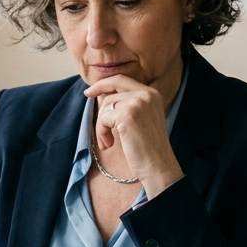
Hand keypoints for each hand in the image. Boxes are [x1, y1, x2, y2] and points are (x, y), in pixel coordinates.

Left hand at [84, 74, 182, 197]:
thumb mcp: (142, 120)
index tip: (88, 92)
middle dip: (101, 114)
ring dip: (102, 127)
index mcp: (152, 94)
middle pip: (110, 95)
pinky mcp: (127, 114)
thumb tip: (104, 97)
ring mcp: (137, 103)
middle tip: (101, 133)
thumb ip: (129, 105)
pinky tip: (109, 145)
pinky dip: (101, 133)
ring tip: (109, 143)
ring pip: (105, 108)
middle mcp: (146, 94)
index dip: (103, 84)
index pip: (121, 80)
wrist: (158, 166)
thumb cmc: (148, 149)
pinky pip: (103, 119)